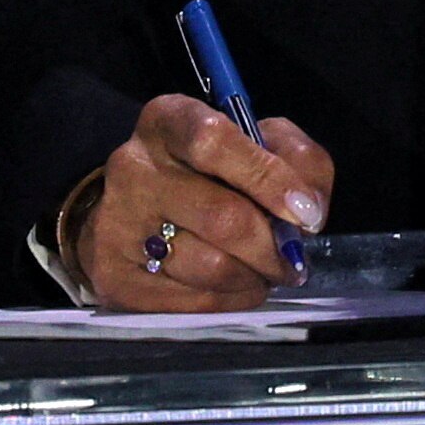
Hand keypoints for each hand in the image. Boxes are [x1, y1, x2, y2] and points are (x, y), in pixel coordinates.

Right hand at [68, 95, 331, 308]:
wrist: (133, 212)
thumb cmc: (210, 173)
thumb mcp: (258, 143)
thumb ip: (297, 160)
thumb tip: (308, 210)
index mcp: (167, 121)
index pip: (213, 141)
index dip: (267, 178)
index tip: (306, 213)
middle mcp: (132, 166)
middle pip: (221, 216)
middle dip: (271, 246)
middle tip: (291, 259)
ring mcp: (118, 223)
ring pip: (211, 266)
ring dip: (253, 277)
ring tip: (260, 272)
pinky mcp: (116, 275)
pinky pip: (194, 302)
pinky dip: (230, 301)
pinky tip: (233, 287)